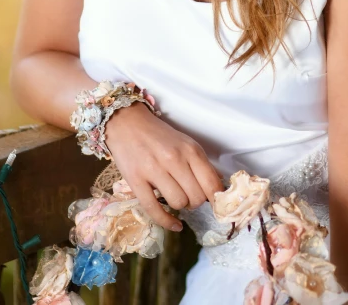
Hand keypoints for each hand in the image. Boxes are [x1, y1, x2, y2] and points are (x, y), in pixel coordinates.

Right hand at [105, 101, 224, 231]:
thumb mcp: (185, 143)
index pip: (212, 184)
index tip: (215, 204)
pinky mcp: (135, 181)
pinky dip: (166, 222)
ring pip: (178, 203)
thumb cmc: (159, 135)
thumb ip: (202, 164)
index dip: (216, 199)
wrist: (127, 123)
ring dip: (180, 206)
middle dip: (195, 202)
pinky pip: (153, 209)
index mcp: (190, 150)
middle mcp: (174, 159)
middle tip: (189, 196)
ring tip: (175, 196)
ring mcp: (153, 170)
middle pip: (196, 197)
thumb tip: (220, 186)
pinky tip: (174, 225)